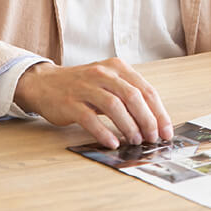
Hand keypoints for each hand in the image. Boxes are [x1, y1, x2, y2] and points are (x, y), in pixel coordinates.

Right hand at [14, 58, 172, 148]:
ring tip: (135, 141)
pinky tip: (113, 143)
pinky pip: (90, 118)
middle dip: (147, 120)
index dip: (159, 112)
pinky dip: (104, 132)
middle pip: (133, 96)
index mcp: (117, 67)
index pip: (145, 89)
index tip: (166, 131)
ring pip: (114, 106)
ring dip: (128, 126)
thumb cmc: (83, 86)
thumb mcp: (108, 83)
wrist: (45, 84)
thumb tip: (153, 122)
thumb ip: (128, 96)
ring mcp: (85, 87)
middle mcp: (103, 73)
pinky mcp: (70, 102)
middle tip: (153, 138)